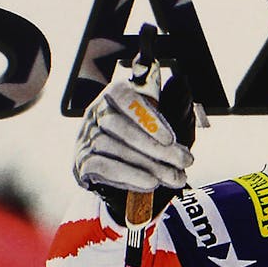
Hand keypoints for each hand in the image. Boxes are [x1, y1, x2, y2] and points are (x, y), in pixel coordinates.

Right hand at [73, 56, 193, 195]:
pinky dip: (128, 176)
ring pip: (111, 148)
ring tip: (174, 176)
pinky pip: (101, 167)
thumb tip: (180, 84)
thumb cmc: (153, 138)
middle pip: (119, 126)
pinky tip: (150, 182)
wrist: (132, 171)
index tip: (170, 139)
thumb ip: (173, 101)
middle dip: (155, 147)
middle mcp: (96, 113)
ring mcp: (86, 137)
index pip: (123, 96)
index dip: (145, 117)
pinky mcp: (82, 162)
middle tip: (185, 161)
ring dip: (147, 165)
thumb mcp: (167, 118)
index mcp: (115, 94)